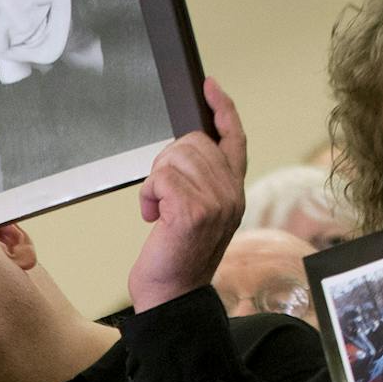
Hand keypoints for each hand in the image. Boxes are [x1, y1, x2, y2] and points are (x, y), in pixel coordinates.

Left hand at [129, 77, 248, 311]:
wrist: (172, 295)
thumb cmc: (176, 256)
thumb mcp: (195, 213)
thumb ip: (198, 182)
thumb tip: (181, 152)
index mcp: (234, 191)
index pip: (234, 138)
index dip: (223, 109)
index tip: (209, 86)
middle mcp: (232, 194)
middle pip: (192, 142)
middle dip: (166, 163)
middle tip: (161, 196)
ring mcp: (216, 202)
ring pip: (175, 157)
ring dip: (155, 182)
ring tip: (158, 210)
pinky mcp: (193, 212)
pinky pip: (161, 178)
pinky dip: (148, 195)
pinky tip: (152, 218)